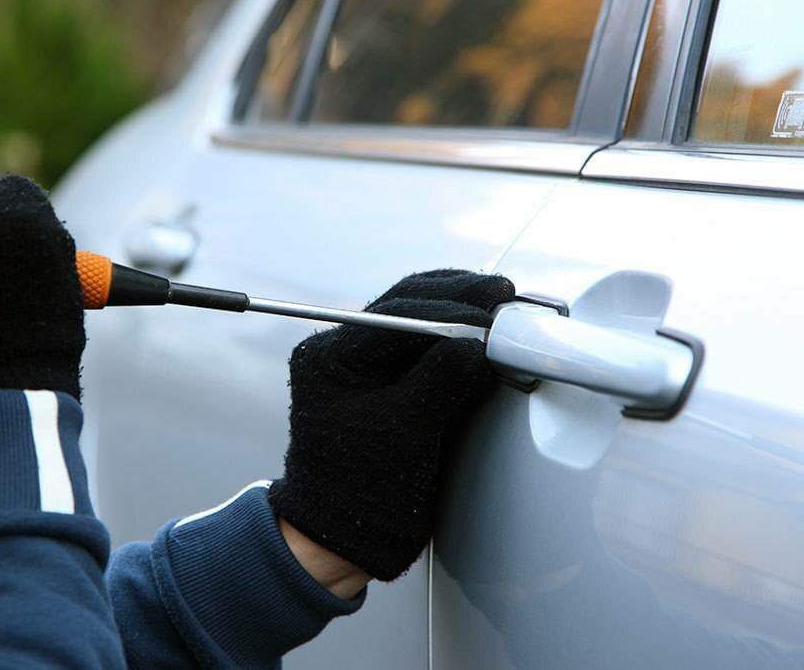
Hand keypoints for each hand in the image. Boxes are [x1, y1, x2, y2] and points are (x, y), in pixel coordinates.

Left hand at [268, 270, 514, 580]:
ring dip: (458, 311)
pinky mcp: (385, 383)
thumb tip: (479, 341)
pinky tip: (483, 334)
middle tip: (502, 293)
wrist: (344, 538)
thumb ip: (441, 380)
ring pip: (416, 319)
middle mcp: (341, 353)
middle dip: (457, 299)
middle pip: (404, 306)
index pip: (395, 315)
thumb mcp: (406, 432)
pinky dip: (455, 339)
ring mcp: (362, 366)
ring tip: (499, 306)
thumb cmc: (359, 492)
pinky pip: (422, 347)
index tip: (492, 311)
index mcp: (329, 358)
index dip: (449, 309)